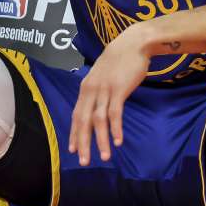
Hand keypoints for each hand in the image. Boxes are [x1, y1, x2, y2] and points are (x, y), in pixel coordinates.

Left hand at [67, 27, 148, 165]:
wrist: (133, 43)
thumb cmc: (119, 61)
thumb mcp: (103, 77)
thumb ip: (98, 92)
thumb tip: (96, 106)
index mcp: (86, 88)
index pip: (76, 115)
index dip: (74, 133)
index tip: (72, 149)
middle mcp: (91, 90)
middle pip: (83, 121)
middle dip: (82, 143)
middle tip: (83, 161)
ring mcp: (104, 90)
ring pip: (98, 120)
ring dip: (101, 140)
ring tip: (105, 157)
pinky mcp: (118, 89)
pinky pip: (115, 113)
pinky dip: (115, 128)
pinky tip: (118, 141)